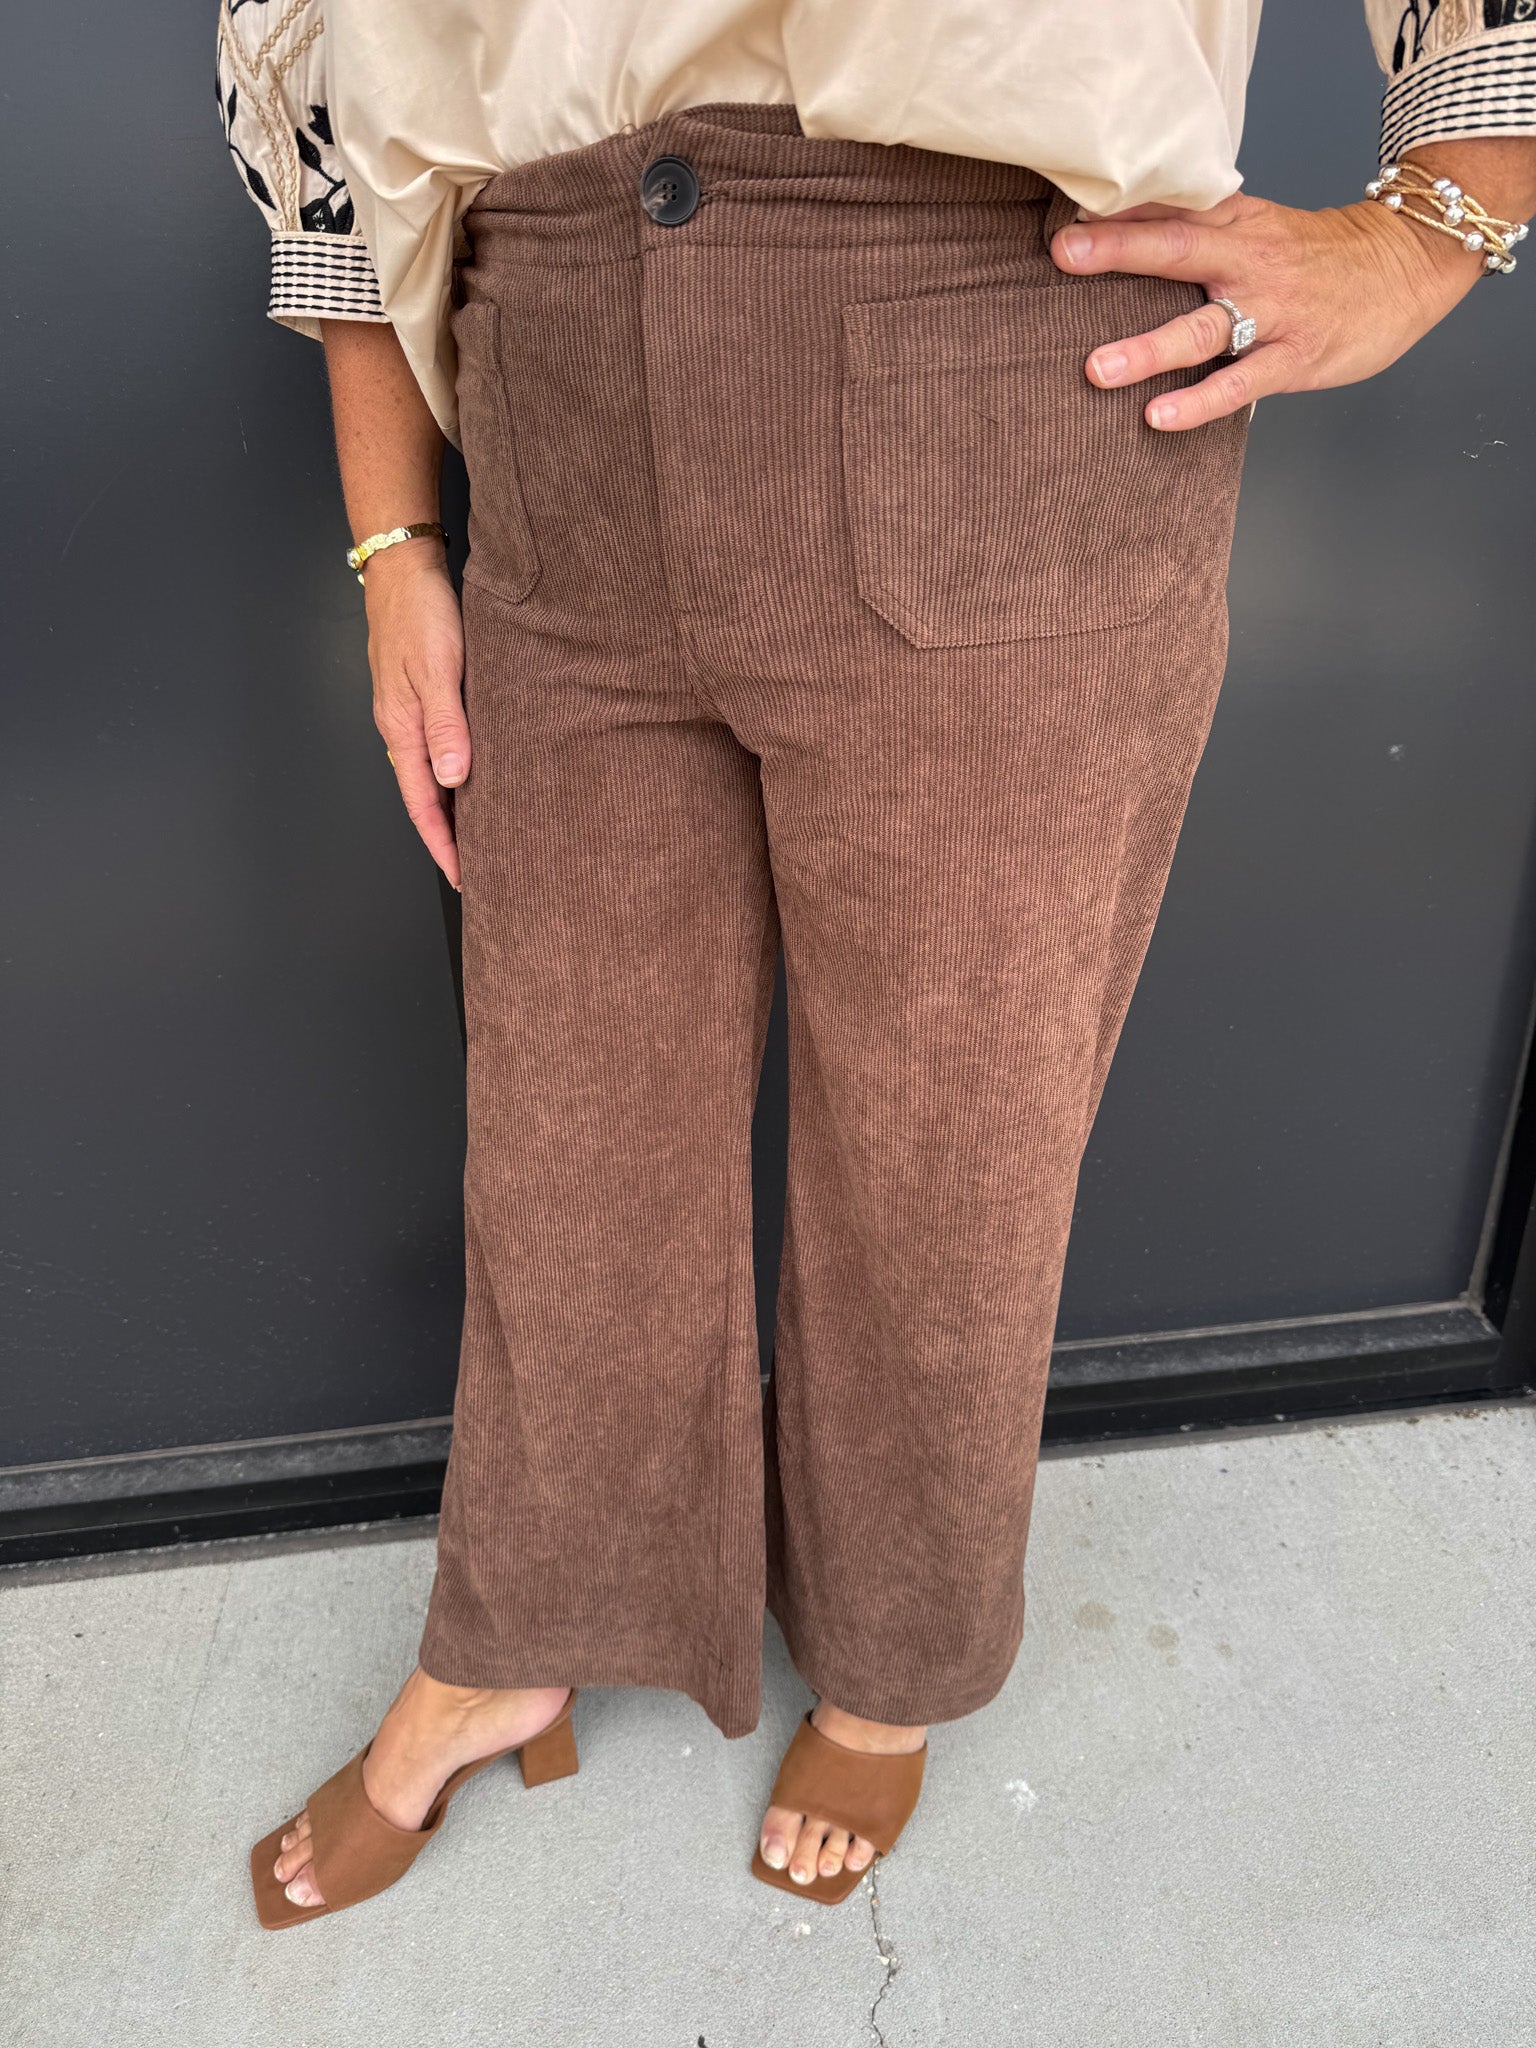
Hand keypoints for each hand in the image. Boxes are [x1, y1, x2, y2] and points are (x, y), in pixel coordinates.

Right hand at [363, 542, 467, 888]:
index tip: (465, 876)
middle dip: (449, 837)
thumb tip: (454, 779)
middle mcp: (402, 729)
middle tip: (482, 868)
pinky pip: (439, 749)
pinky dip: (457, 774)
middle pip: (426, 798)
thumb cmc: (420, 613)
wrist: (403, 568)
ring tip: (485, 836)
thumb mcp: (437, 670)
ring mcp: (410, 714)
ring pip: (433, 775)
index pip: (423, 804)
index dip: (443, 844)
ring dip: (455, 808)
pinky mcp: (422, 697)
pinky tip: (477, 779)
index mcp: (402, 729)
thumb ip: (447, 725)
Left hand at [1050, 157, 1497, 430]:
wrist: (1407, 264)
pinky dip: (1198, 402)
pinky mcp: (1293, 358)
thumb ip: (1202, 226)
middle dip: (1118, 252)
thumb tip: (1127, 223)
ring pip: (1202, 329)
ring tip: (1097, 368)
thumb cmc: (1321, 254)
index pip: (1173, 209)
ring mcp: (1272, 312)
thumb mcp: (1261, 224)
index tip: (1065, 212)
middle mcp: (1249, 262)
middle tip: (1065, 255)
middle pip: (1179, 251)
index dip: (1120, 210)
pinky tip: (1158, 416)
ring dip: (1148, 349)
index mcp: (1238, 225)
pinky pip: (1238, 384)